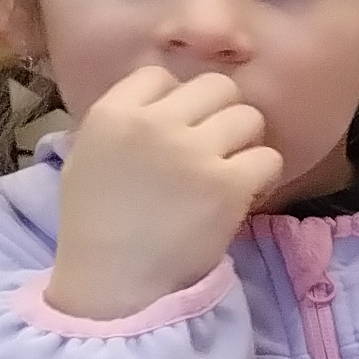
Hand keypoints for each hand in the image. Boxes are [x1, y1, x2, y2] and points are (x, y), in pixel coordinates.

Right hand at [48, 68, 278, 321]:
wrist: (114, 283)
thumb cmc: (97, 225)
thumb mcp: (89, 156)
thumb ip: (124, 121)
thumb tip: (164, 95)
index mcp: (112, 113)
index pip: (160, 75)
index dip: (175, 100)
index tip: (175, 130)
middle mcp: (154, 124)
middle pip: (216, 86)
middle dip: (220, 113)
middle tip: (214, 147)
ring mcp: (193, 153)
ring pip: (249, 116)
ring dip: (245, 143)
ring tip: (229, 171)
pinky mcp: (228, 186)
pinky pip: (268, 158)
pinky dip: (263, 176)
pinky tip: (243, 194)